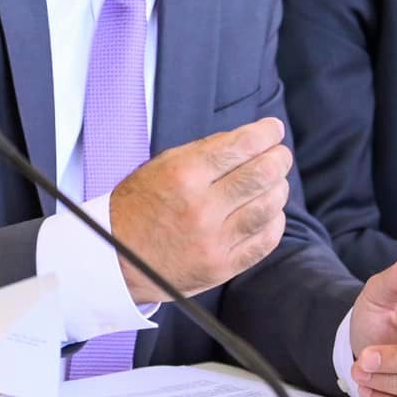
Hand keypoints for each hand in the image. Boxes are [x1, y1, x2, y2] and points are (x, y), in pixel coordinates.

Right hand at [108, 118, 292, 303]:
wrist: (117, 258)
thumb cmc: (141, 205)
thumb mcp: (163, 166)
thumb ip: (206, 152)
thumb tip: (251, 139)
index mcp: (184, 175)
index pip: (241, 146)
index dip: (266, 133)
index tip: (274, 129)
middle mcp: (201, 207)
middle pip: (262, 174)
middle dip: (279, 158)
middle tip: (280, 155)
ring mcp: (213, 241)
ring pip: (269, 207)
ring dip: (279, 189)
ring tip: (275, 183)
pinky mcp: (221, 267)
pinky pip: (265, 241)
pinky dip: (274, 221)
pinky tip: (270, 212)